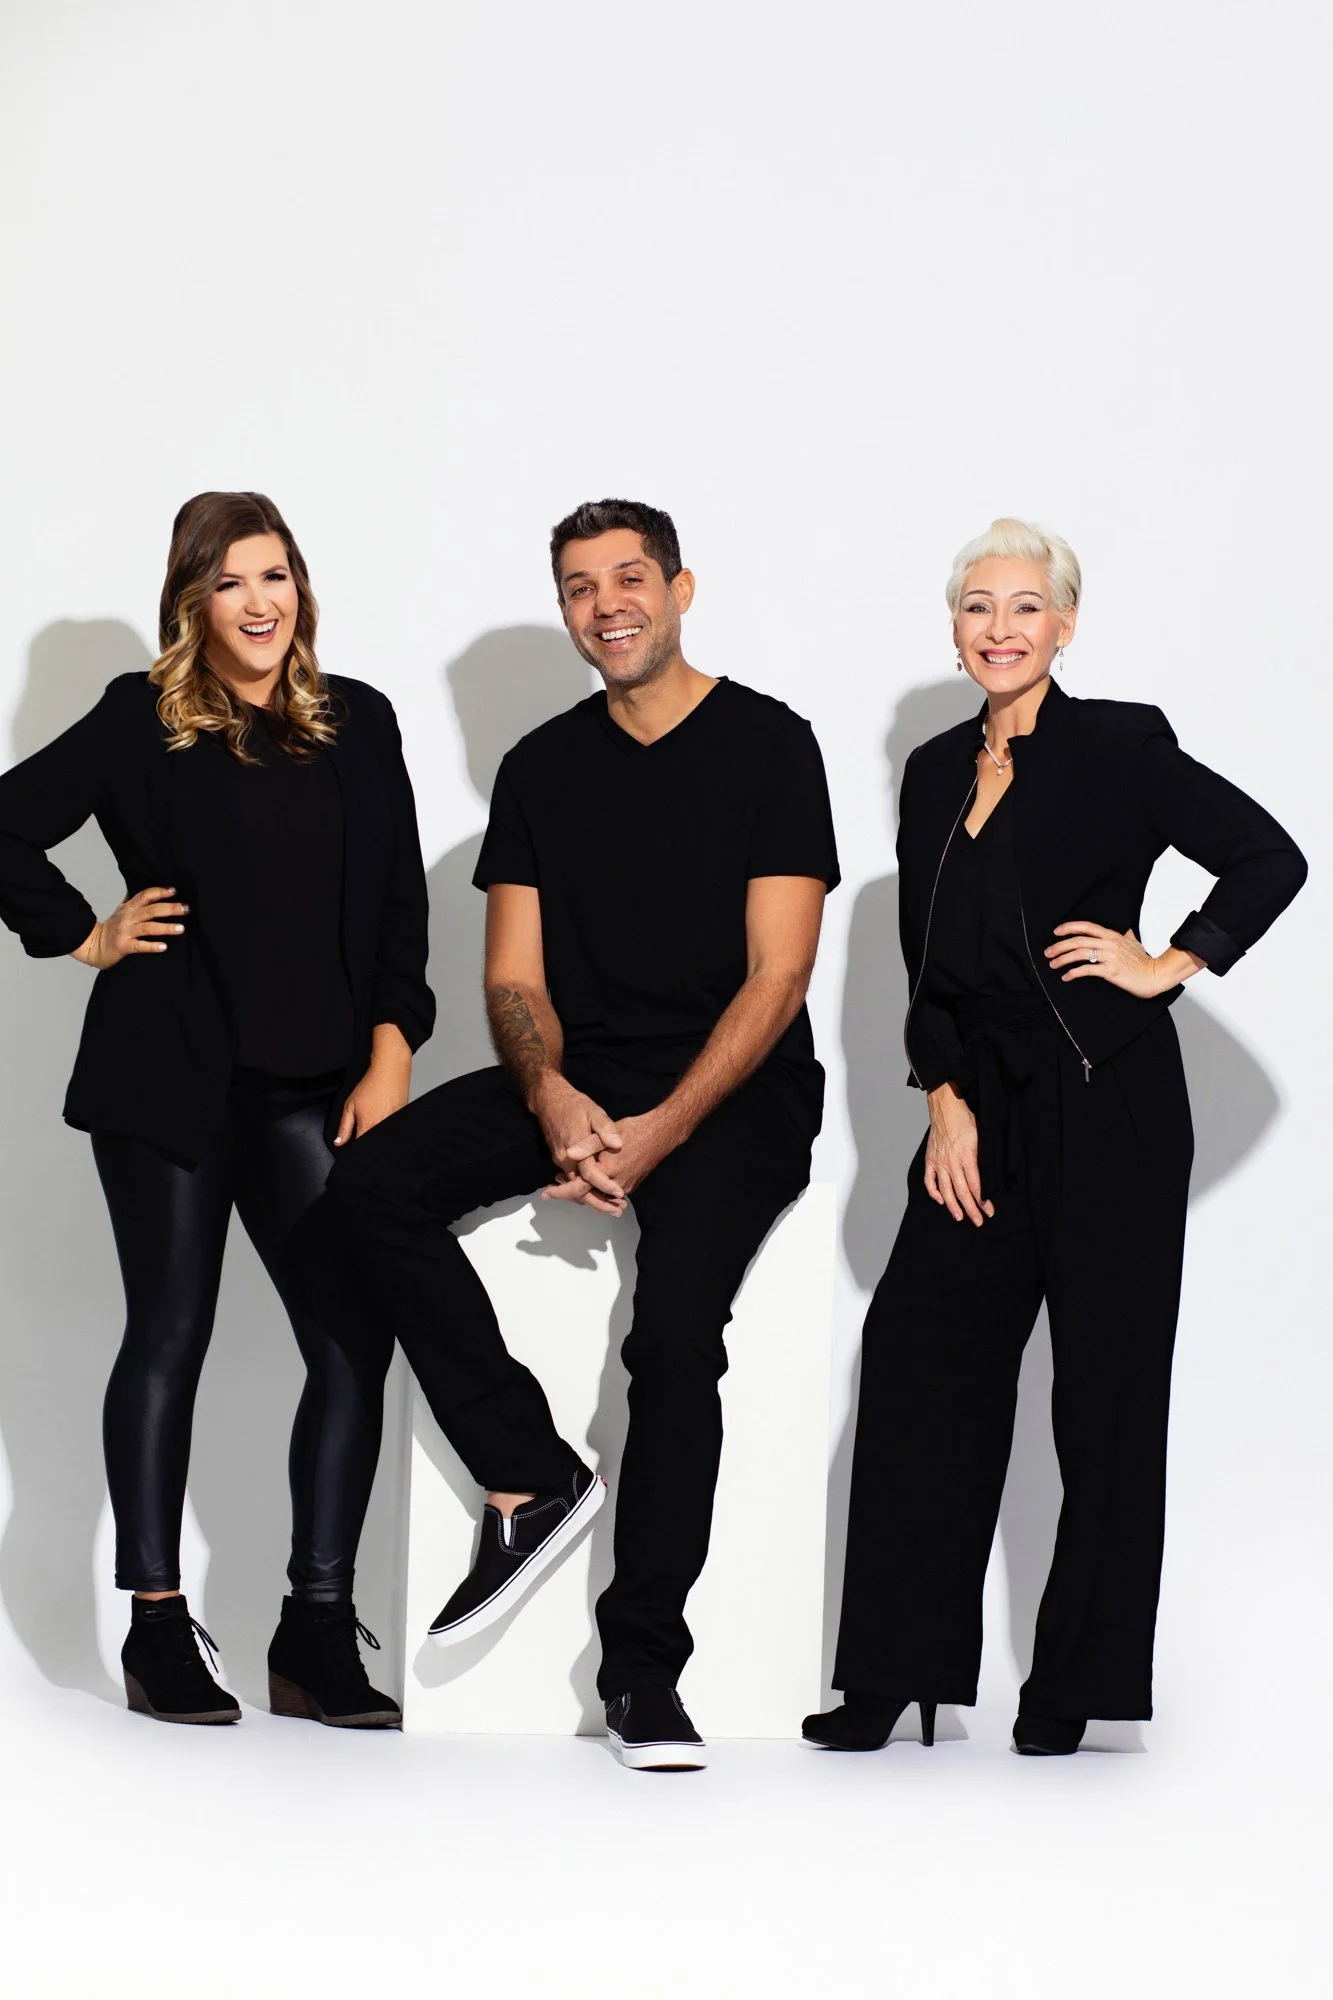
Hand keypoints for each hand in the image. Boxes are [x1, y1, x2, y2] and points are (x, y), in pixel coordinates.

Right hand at [71, 887, 187, 969]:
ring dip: (166, 927)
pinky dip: (152, 946)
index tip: (174, 891)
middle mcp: (128, 918)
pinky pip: (140, 946)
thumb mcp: (121, 911)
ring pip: (148, 927)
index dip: (159, 892)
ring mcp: (125, 932)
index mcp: (129, 908)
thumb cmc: (111, 928)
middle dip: (170, 909)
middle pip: (151, 910)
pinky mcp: (124, 946)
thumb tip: (141, 886)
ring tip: (181, 928)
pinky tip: (164, 946)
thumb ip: (132, 900)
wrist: (93, 945)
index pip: (145, 895)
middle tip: (186, 909)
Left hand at [335, 1065, 409, 1143]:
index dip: (354, 1142)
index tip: (354, 1133)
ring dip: (376, 1126)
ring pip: (381, 1135)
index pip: (359, 1146)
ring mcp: (393, 1125)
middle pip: (371, 1141)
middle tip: (365, 1117)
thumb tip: (339, 1142)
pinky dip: (385, 1120)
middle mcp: (382, 1128)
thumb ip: (344, 1127)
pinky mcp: (401, 1119)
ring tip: (375, 1111)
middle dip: (365, 1133)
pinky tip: (383, 1109)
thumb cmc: (371, 1086)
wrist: (390, 1073)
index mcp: (368, 1127)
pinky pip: (390, 1127)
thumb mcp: (350, 1106)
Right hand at [530, 1075, 624, 1205]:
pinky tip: (597, 1195)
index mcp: (575, 1149)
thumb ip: (605, 1129)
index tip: (620, 1193)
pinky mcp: (560, 1160)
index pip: (590, 1174)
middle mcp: (565, 1159)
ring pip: (575, 1188)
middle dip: (599, 1202)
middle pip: (580, 1189)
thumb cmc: (574, 1105)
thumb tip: (617, 1144)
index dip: (605, 1185)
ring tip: (612, 1207)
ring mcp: (561, 1161)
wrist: (549, 1101)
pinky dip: (584, 1190)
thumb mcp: (594, 1112)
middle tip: (618, 1211)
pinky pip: (572, 1181)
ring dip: (592, 1199)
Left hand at [541, 1109, 675, 1212]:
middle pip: (587, 1196)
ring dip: (582, 1191)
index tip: (545, 1193)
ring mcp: (625, 1187)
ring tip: (564, 1183)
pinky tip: (586, 1181)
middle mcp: (616, 1185)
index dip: (561, 1192)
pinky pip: (608, 1193)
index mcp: (607, 1171)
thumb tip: (569, 1153)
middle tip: (551, 1190)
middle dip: (568, 1194)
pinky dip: (595, 1190)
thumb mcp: (606, 1131)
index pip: (578, 1189)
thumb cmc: (634, 1130)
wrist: (661, 1134)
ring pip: (597, 1196)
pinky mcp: (631, 1185)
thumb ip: (587, 1144)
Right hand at [924, 1081, 992, 1226]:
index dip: (982, 1201)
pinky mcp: (930, 1160)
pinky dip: (934, 1192)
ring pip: (945, 1190)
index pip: (976, 1185)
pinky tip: (941, 1200)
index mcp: (967, 1156)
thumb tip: (986, 1179)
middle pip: (962, 1191)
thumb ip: (981, 1159)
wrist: (945, 1108)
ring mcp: (939, 1162)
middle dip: (971, 1209)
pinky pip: (930, 1180)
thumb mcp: (981, 1138)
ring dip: (953, 1206)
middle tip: (978, 1222)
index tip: (989, 1211)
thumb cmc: (965, 1120)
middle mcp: (952, 1162)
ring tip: (959, 1217)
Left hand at [1046, 923, 1202, 997]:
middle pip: (1078, 940)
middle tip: (1048, 952)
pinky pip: (1087, 970)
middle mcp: (1110, 944)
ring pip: (1080, 954)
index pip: (1087, 926)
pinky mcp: (1111, 971)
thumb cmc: (1144, 961)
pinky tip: (1066, 976)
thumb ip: (1126, 936)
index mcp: (1112, 936)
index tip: (1056, 932)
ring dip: (1062, 959)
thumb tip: (1126, 931)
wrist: (1156, 975)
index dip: (1069, 927)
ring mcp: (1110, 957)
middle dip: (1059, 946)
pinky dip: (1073, 973)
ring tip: (1053, 964)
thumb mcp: (1134, 943)